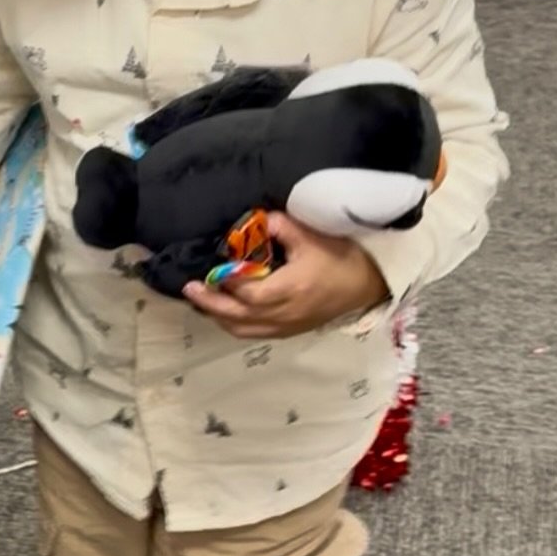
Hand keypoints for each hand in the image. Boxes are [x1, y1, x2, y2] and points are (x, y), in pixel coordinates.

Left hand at [184, 212, 388, 340]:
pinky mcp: (288, 332)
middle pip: (238, 316)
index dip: (227, 283)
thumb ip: (280, 227)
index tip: (211, 269)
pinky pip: (253, 334)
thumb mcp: (311, 235)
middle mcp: (286, 313)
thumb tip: (253, 221)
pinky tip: (222, 311)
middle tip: (188, 288)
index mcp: (291, 289)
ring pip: (242, 329)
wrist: (367, 285)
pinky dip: (233, 324)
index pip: (250, 293)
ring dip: (218, 315)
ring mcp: (286, 326)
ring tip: (200, 299)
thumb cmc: (340, 257)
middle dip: (210, 303)